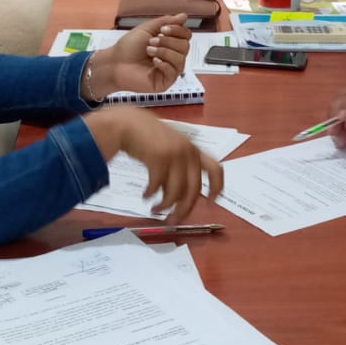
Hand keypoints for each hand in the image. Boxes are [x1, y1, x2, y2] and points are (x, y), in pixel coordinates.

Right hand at [84, 108, 223, 221]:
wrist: (128, 123)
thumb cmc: (148, 137)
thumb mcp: (172, 146)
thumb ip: (180, 166)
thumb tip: (181, 196)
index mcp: (194, 150)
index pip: (215, 169)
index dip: (217, 187)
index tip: (212, 201)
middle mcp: (187, 153)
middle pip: (193, 189)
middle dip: (184, 209)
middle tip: (174, 220)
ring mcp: (174, 155)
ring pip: (175, 191)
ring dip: (164, 205)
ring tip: (155, 210)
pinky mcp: (158, 159)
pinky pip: (157, 185)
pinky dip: (151, 195)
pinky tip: (146, 196)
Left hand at [90, 14, 191, 95]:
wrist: (115, 62)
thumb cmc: (128, 47)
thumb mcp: (147, 29)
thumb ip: (166, 21)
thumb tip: (184, 16)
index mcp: (170, 44)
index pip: (186, 36)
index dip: (178, 30)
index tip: (163, 29)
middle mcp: (172, 57)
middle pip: (185, 46)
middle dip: (168, 41)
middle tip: (151, 41)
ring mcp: (169, 70)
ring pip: (181, 59)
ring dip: (164, 51)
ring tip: (149, 50)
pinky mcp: (164, 82)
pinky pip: (173, 72)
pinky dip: (164, 64)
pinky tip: (153, 61)